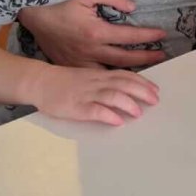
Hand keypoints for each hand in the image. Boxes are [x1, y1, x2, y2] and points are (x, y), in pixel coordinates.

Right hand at [18, 0, 166, 68]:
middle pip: (124, 59)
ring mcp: (79, 61)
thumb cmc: (59, 0)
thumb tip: (132, 6)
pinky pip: (94, 76)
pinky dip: (108, 80)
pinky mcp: (71, 66)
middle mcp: (89, 51)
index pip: (129, 36)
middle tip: (162, 57)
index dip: (148, 36)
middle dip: (145, 58)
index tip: (162, 35)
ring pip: (110, 73)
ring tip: (146, 75)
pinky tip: (119, 82)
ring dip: (129, 74)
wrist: (32, 14)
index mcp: (95, 32)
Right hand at [31, 64, 159, 125]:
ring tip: (139, 112)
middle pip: (123, 84)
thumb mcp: (89, 76)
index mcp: (100, 74)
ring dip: (127, 103)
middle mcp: (96, 82)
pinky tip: (117, 121)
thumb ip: (105, 81)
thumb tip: (126, 89)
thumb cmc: (65, 81)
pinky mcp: (75, 107)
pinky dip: (107, 115)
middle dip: (142, 91)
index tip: (155, 89)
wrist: (40, 81)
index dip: (142, 82)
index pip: (126, 75)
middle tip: (155, 100)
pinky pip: (94, 110)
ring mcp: (86, 94)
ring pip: (111, 95)